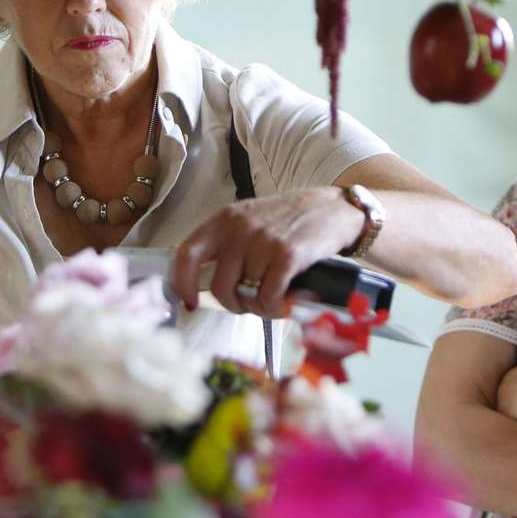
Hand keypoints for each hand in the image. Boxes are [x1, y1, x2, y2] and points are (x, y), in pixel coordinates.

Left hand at [169, 187, 364, 317]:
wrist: (334, 208)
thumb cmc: (291, 220)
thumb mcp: (250, 221)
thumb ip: (228, 246)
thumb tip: (206, 285)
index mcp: (224, 220)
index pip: (186, 254)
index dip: (182, 284)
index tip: (189, 301)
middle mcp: (239, 229)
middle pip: (220, 286)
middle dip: (233, 305)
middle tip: (248, 304)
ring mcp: (263, 242)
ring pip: (246, 296)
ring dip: (258, 308)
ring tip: (270, 301)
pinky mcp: (287, 256)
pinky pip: (269, 298)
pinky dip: (274, 309)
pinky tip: (283, 305)